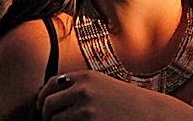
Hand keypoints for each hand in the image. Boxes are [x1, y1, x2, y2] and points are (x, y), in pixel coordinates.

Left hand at [37, 71, 192, 119]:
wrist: (149, 113)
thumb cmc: (127, 102)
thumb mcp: (104, 86)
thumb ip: (80, 87)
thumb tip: (51, 97)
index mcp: (86, 77)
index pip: (51, 84)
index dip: (43, 97)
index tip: (43, 107)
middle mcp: (83, 91)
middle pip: (48, 105)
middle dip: (47, 116)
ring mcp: (85, 110)